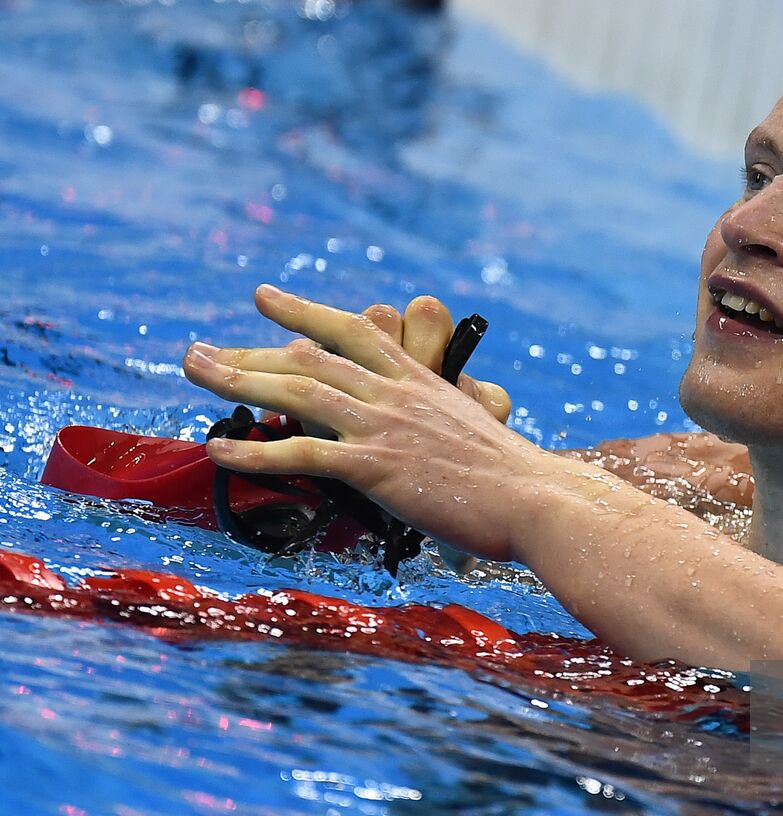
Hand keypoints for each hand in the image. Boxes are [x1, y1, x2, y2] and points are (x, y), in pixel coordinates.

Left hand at [182, 285, 571, 560]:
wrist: (536, 498)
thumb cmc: (515, 478)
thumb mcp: (472, 435)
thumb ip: (437, 429)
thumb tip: (415, 450)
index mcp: (422, 381)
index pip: (356, 330)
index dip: (305, 312)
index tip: (264, 298)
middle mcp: (398, 394)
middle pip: (311, 356)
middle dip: (248, 349)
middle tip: (198, 348)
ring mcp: (386, 426)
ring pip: (299, 391)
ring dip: (237, 381)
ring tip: (193, 374)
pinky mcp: (378, 466)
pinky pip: (305, 452)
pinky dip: (257, 450)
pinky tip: (221, 449)